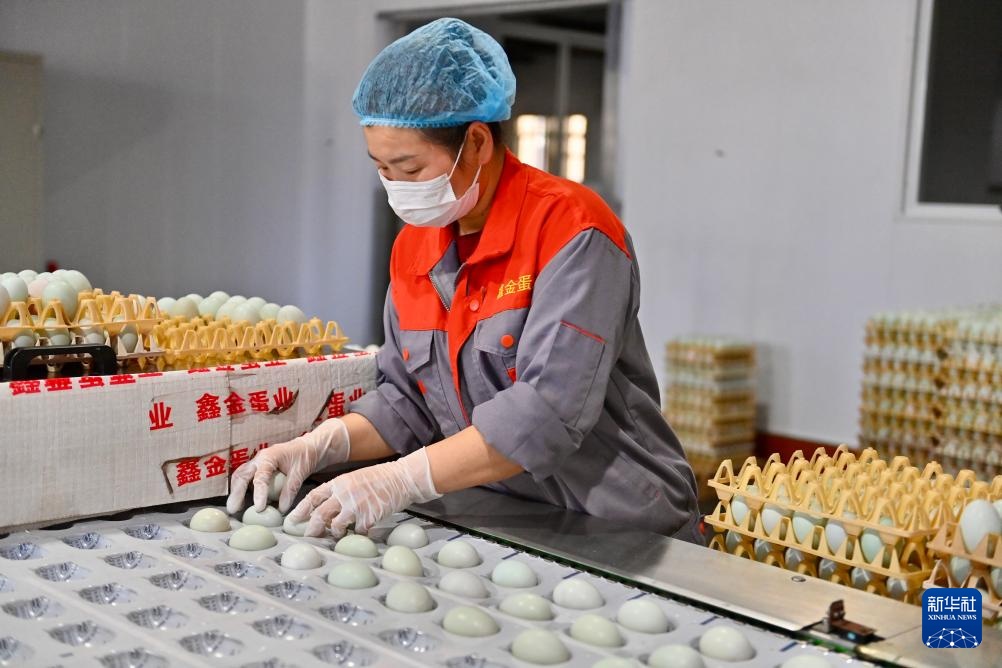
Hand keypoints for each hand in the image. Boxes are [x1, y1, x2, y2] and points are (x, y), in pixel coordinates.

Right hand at [226, 418, 349, 513]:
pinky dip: (241, 490)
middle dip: (236, 492)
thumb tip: (281, 509)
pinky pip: (245, 479)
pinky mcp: (257, 469)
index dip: (259, 493)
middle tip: (233, 509)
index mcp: (270, 456)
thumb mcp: (301, 472)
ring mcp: (257, 463)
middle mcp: (259, 459)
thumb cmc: (305, 456)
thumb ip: (290, 489)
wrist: (307, 447)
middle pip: (242, 474)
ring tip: (235, 509)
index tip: (259, 508)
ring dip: (236, 492)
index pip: (261, 476)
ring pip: (240, 476)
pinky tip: (242, 503)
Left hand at [287, 448, 440, 537]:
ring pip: (335, 526)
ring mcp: (356, 506)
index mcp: (339, 483)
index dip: (301, 509)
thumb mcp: (356, 479)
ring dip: (334, 533)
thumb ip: (341, 492)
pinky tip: (362, 533)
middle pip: (320, 514)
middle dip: (311, 528)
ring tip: (337, 534)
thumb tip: (328, 509)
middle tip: (309, 536)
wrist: (403, 478)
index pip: (313, 496)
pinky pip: (357, 532)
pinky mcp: (369, 517)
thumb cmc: (381, 478)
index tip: (292, 520)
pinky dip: (358, 535)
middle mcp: (344, 494)